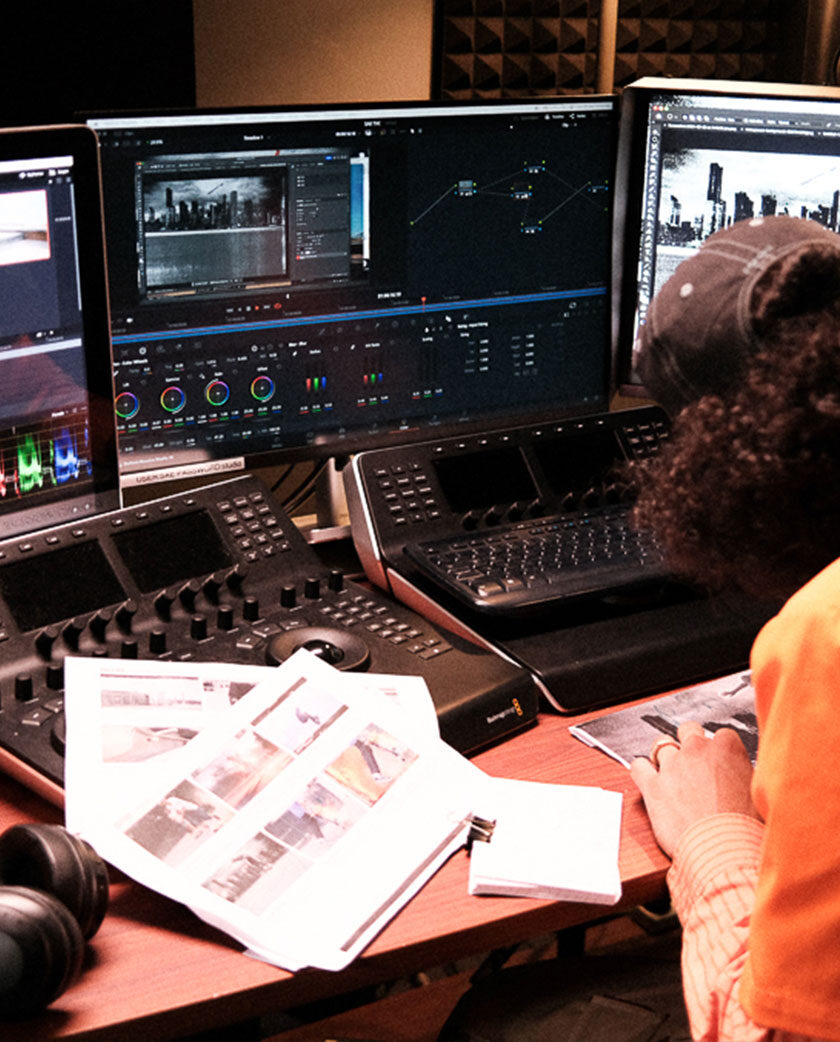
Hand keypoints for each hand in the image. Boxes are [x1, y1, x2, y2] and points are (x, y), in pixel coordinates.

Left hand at [629, 722, 759, 857]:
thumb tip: (742, 776)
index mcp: (727, 748)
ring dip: (666, 757)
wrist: (726, 852)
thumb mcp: (758, 793)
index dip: (719, 751)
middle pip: (688, 730)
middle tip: (695, 764)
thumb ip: (745, 775)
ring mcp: (672, 766)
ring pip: (661, 745)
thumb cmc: (746, 829)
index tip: (719, 764)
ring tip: (673, 775)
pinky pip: (638, 766)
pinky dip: (642, 770)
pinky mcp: (653, 786)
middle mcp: (697, 750)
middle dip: (690, 743)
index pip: (721, 735)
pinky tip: (650, 780)